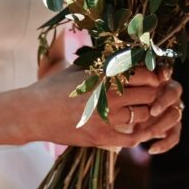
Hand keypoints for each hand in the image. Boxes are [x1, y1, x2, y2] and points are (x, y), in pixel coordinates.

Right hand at [26, 65, 182, 151]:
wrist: (33, 113)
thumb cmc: (53, 87)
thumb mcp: (77, 66)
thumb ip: (101, 60)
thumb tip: (123, 50)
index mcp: (104, 74)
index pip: (144, 73)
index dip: (154, 75)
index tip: (155, 77)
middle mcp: (108, 95)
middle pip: (149, 94)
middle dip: (154, 94)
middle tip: (153, 95)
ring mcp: (105, 117)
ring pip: (143, 115)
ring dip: (145, 113)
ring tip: (142, 110)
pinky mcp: (101, 137)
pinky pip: (132, 138)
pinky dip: (138, 133)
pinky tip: (135, 128)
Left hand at [131, 77, 183, 155]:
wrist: (126, 111)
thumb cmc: (129, 96)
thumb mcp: (130, 89)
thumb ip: (137, 82)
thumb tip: (150, 80)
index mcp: (165, 85)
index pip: (171, 88)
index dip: (164, 93)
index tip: (154, 100)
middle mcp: (172, 98)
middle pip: (175, 99)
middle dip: (163, 104)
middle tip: (152, 111)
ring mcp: (174, 113)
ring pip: (175, 118)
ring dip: (159, 126)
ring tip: (142, 133)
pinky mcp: (173, 129)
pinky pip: (174, 138)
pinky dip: (164, 145)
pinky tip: (151, 150)